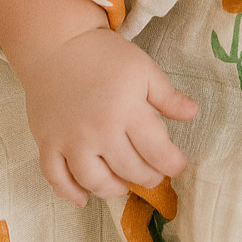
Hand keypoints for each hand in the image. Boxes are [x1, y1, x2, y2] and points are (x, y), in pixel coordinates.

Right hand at [18, 26, 198, 205]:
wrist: (57, 43)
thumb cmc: (105, 54)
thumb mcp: (143, 69)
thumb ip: (168, 96)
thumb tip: (194, 114)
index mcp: (127, 110)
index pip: (157, 151)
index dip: (173, 163)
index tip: (179, 165)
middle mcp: (99, 130)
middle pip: (130, 169)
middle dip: (148, 176)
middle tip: (154, 173)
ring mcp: (70, 140)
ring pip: (95, 181)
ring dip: (113, 189)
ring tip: (124, 183)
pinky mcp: (47, 143)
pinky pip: (57, 179)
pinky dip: (70, 193)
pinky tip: (84, 198)